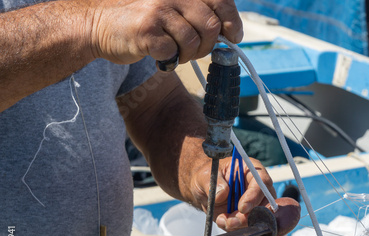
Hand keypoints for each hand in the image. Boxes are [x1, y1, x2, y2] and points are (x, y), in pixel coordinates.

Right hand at [87, 0, 242, 63]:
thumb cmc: (143, 22)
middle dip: (208, 45)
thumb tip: (231, 31)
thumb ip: (199, 14)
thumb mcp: (173, 9)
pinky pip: (173, 53)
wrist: (98, 26)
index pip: (221, 0)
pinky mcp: (146, 31)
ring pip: (194, 41)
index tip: (234, 36)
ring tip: (175, 53)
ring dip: (188, 55)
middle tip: (194, 51)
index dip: (233, 21)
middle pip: (211, 25)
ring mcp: (159, 11)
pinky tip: (160, 57)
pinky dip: (170, 61)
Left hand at [191, 157, 300, 235]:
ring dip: (240, 224)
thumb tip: (222, 194)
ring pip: (257, 218)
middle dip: (248, 216)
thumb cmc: (207, 177)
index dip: (254, 196)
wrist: (203, 190)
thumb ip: (214, 183)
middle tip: (231, 222)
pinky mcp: (248, 216)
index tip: (242, 208)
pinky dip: (235, 228)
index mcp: (250, 170)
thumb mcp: (205, 176)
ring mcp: (255, 203)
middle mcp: (257, 187)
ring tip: (222, 220)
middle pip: (264, 204)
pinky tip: (222, 221)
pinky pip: (247, 226)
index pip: (261, 182)